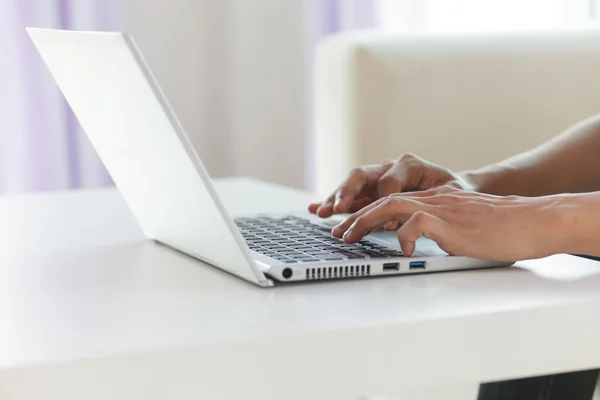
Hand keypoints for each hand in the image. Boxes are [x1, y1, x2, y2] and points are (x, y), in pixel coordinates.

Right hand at [308, 154, 472, 230]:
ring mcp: (377, 176)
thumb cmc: (456, 191)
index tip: (385, 222)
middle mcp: (389, 166)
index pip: (389, 182)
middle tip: (338, 208)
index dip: (384, 202)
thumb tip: (399, 221)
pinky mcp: (371, 189)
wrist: (456, 186)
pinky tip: (315, 209)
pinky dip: (332, 201)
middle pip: (362, 175)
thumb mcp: (451, 194)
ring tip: (321, 212)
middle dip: (347, 193)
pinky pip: (349, 194)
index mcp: (409, 165)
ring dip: (335, 198)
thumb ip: (429, 203)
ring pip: (351, 184)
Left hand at [331, 185, 573, 260]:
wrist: (531, 221)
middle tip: (337, 231)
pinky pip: (416, 222)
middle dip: (356, 215)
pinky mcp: (450, 220)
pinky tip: (401, 250)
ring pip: (392, 204)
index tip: (348, 226)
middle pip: (384, 199)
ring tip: (349, 236)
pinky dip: (402, 235)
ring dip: (366, 220)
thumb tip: (418, 242)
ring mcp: (440, 207)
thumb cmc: (501, 228)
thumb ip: (438, 229)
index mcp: (434, 200)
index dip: (367, 212)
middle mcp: (433, 199)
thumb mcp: (460, 227)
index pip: (392, 200)